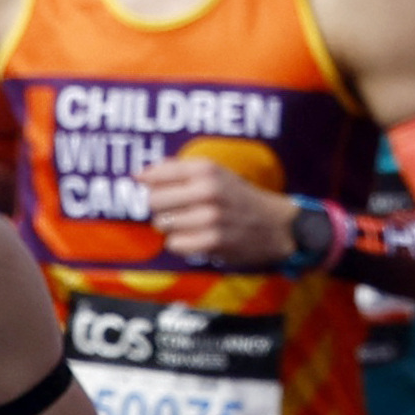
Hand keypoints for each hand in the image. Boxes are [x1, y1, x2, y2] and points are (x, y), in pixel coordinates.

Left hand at [141, 152, 307, 270]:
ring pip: (162, 224)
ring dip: (171, 228)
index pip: (155, 174)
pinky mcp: (213, 241)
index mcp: (206, 169)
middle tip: (176, 210)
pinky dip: (180, 244)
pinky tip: (195, 239)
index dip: (147, 184)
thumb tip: (139, 175)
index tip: (149, 188)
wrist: (275, 225)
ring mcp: (211, 216)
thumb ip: (177, 170)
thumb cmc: (237, 198)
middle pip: (153, 201)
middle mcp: (208, 190)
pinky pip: (174, 244)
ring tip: (190, 224)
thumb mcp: (214, 173)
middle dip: (159, 208)